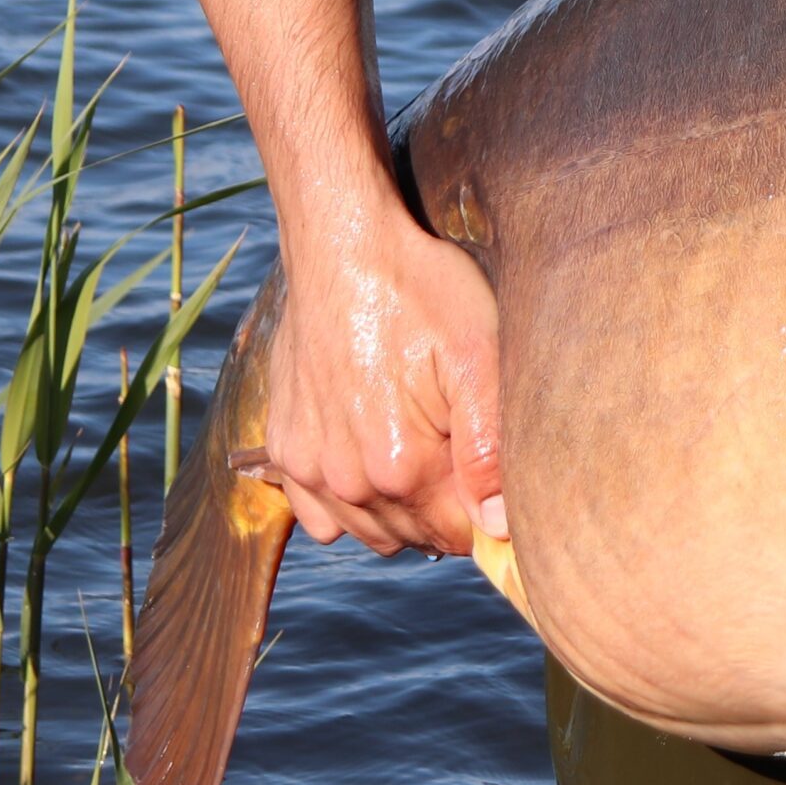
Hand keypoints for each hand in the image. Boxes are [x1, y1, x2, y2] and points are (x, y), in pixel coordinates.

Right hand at [260, 201, 504, 556]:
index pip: (459, 535)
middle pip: (416, 536)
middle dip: (448, 508)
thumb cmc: (421, 291)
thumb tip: (499, 526)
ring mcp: (306, 468)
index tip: (500, 479)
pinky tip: (374, 457)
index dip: (488, 514)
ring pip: (371, 531)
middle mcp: (345, 481)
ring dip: (402, 508)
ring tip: (425, 447)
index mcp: (398, 466)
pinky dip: (350, 503)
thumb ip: (490, 448)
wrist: (344, 248)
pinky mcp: (285, 449)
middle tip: (464, 446)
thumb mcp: (478, 355)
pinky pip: (320, 515)